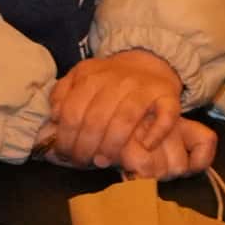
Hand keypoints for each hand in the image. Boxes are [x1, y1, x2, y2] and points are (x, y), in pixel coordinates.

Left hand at [42, 51, 213, 179]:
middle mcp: (118, 80)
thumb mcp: (81, 77)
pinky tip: (146, 146)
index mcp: (91, 77)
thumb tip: (55, 116)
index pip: (73, 113)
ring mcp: (144, 88)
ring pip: (125, 121)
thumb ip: (63, 93)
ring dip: (112, 146)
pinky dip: (157, 134)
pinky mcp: (168, 96)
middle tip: (83, 161)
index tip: (65, 154)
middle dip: (85, 148)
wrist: (148, 62)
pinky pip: (165, 116)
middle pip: (96, 120)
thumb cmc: (110, 79)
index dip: (66, 138)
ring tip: (103, 162)